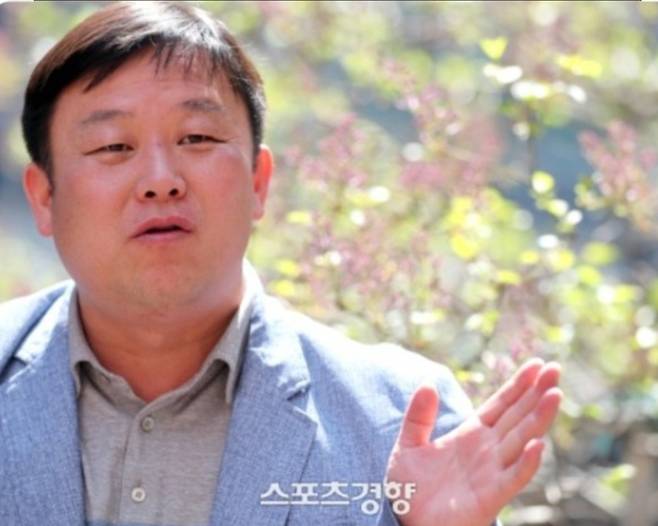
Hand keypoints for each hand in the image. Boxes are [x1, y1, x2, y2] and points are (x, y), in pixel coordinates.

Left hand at [385, 359, 561, 525]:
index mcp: (471, 434)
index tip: (537, 364)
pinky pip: (512, 477)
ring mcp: (491, 472)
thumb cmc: (410, 488)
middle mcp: (487, 450)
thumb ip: (418, 416)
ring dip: (538, 419)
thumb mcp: (409, 445)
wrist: (407, 523)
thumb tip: (427, 382)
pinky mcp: (490, 497)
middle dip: (536, 393)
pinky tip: (538, 444)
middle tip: (556, 368)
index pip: (501, 404)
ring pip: (521, 440)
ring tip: (554, 395)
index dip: (519, 385)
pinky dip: (526, 462)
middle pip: (517, 416)